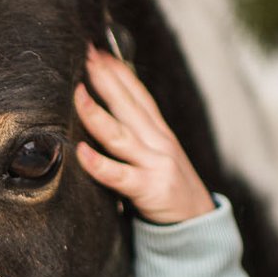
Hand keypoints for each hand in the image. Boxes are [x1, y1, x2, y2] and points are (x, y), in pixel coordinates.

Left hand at [74, 45, 215, 223]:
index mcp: (159, 133)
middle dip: (107, 79)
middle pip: (129, 105)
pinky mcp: (149, 189)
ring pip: (120, 135)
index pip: (138, 95)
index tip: (99, 52)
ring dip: (97, 114)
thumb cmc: (170, 189)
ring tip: (78, 94)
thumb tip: (108, 116)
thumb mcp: (159, 155)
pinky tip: (81, 152)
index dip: (119, 72)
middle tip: (87, 57)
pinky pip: (119, 175)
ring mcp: (154, 164)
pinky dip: (99, 164)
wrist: (199, 224)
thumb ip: (138, 136)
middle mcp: (158, 142)